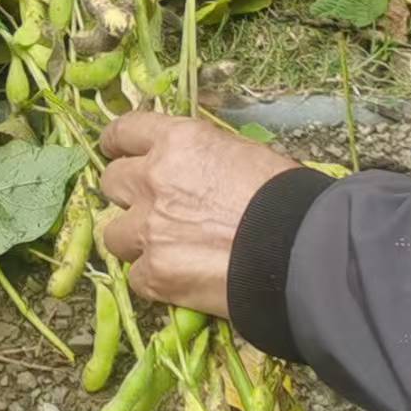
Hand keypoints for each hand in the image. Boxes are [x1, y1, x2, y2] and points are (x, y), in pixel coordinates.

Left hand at [95, 112, 301, 316]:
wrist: (298, 252)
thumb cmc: (285, 197)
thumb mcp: (244, 154)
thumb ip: (205, 157)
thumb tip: (197, 169)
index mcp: (178, 142)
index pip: (125, 132)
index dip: (117, 143)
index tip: (116, 151)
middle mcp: (152, 180)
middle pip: (112, 182)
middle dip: (127, 194)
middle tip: (151, 207)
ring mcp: (148, 229)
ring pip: (114, 234)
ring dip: (135, 240)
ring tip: (164, 249)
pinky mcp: (154, 274)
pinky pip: (136, 276)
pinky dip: (154, 278)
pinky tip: (180, 279)